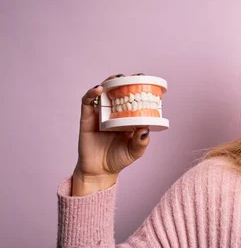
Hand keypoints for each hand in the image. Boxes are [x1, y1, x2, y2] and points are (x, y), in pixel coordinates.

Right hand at [72, 73, 149, 193]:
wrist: (99, 171)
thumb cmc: (118, 160)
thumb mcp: (135, 151)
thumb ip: (141, 141)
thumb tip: (146, 128)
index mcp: (128, 118)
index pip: (133, 98)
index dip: (139, 88)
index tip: (147, 80)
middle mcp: (114, 113)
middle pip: (119, 91)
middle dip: (126, 81)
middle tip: (134, 76)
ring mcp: (100, 114)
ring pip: (103, 92)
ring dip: (109, 82)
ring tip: (117, 78)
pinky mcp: (87, 117)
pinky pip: (87, 101)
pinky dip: (91, 93)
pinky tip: (99, 89)